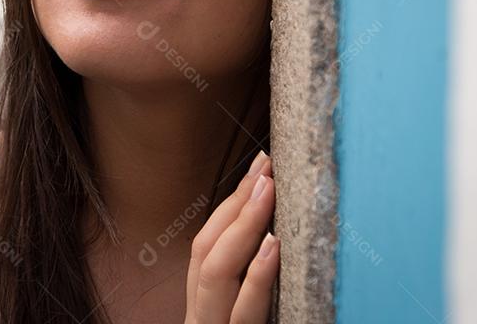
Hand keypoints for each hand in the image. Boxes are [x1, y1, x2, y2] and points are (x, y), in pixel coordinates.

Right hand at [185, 149, 278, 322]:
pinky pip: (244, 311)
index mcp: (203, 304)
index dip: (232, 203)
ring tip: (267, 190)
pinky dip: (258, 277)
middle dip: (236, 204)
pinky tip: (272, 246)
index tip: (259, 167)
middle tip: (265, 167)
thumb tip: (274, 233)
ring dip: (243, 227)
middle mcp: (202, 315)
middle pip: (206, 249)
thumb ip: (246, 282)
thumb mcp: (240, 311)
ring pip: (217, 272)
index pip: (207, 243)